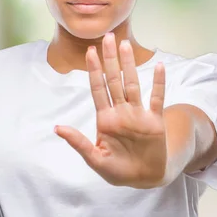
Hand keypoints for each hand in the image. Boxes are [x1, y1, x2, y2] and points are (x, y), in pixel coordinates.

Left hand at [54, 32, 167, 188]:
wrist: (144, 178)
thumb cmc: (118, 170)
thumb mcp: (95, 159)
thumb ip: (78, 143)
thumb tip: (57, 128)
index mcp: (105, 119)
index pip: (98, 89)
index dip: (94, 70)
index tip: (90, 51)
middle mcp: (121, 111)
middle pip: (114, 80)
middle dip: (110, 59)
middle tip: (108, 37)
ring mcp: (138, 114)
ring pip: (133, 84)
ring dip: (129, 65)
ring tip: (125, 45)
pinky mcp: (155, 120)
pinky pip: (157, 98)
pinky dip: (158, 83)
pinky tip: (159, 66)